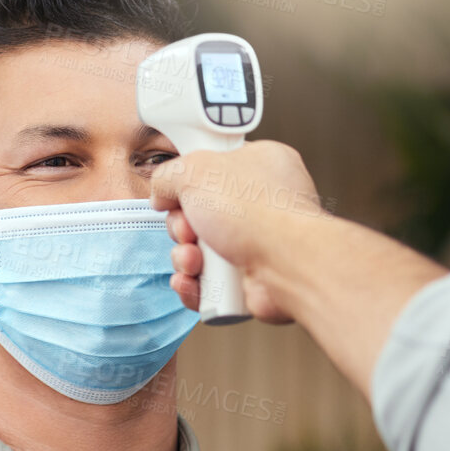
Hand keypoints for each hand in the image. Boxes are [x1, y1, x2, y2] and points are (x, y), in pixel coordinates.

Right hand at [150, 140, 322, 323]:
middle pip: (198, 214)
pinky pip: (208, 283)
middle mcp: (260, 205)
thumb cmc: (260, 212)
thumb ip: (169, 175)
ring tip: (195, 260)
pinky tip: (193, 280)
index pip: (211, 168)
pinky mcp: (250, 280)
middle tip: (189, 229)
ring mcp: (256, 244)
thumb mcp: (197, 169)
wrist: (288, 265)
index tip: (177, 190)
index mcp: (258, 165)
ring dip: (185, 258)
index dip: (187, 182)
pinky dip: (194, 285)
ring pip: (199, 252)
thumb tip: (161, 193)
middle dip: (181, 227)